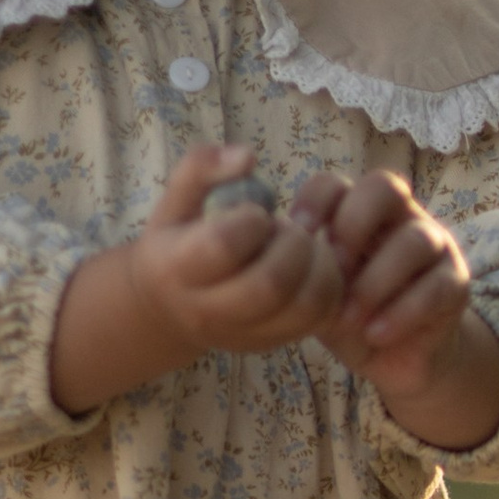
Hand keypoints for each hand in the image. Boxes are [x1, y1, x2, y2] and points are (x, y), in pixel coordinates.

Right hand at [48, 144, 341, 413]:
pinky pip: (319, 317)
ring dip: (318, 265)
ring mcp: (243, 335)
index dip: (251, 220)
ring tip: (304, 246)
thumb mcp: (174, 200)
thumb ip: (201, 167)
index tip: (254, 213)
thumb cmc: (177, 241)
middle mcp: (207, 311)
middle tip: (288, 228)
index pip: (223, 246)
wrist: (169, 307)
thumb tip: (248, 156)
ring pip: (303, 307)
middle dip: (292, 244)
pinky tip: (312, 266)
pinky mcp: (273, 342)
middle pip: (269, 285)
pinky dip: (329, 285)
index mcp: (176, 269)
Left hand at [291, 169, 498, 449]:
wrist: (397, 359)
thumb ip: (301, 273)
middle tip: (334, 269)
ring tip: (351, 318)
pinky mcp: (456, 283)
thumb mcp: (317, 296)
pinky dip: (402, 312)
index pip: (335, 183)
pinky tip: (376, 334)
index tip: (295, 236)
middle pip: (385, 186)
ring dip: (376, 281)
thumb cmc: (351, 317)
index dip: (314, 202)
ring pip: (414, 240)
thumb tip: (273, 257)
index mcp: (357, 213)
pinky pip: (436, 287)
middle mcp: (399, 217)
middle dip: (354, 224)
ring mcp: (433, 246)